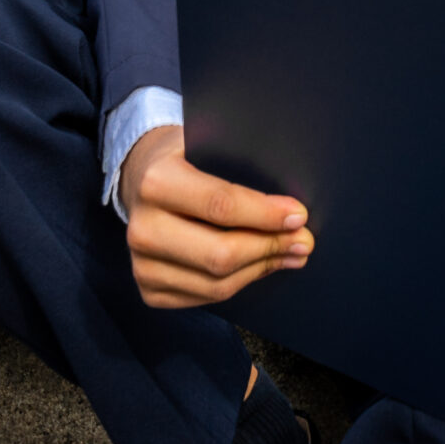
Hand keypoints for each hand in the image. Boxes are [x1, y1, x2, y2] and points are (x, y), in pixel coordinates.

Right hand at [122, 126, 313, 307]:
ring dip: (261, 269)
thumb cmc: (187, 159)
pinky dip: (240, 283)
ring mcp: (141, 264)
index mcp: (156, 182)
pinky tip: (260, 266)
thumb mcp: (209, 145)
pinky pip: (205, 298)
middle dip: (270, 248)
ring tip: (290, 254)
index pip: (221, 205)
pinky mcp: (148, 290)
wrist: (141, 179)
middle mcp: (142, 228)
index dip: (265, 215)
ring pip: (216, 283)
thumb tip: (292, 210)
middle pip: (220, 254)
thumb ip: (244, 170)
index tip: (299, 216)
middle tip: (303, 241)